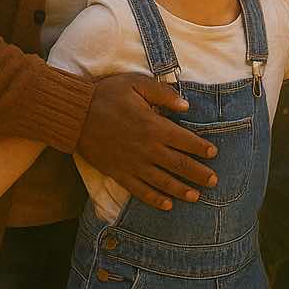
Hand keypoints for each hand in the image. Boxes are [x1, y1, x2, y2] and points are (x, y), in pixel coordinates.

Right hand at [76, 73, 216, 210]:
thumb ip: (163, 93)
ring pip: (163, 181)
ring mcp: (133, 164)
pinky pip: (140, 190)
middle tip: (214, 181)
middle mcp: (147, 149)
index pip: (185, 141)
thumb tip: (186, 106)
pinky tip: (167, 205)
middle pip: (179, 165)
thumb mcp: (135, 83)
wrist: (75, 114)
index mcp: (154, 126)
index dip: (201, 148)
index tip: (213, 153)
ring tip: (197, 197)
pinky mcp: (119, 173)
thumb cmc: (105, 95)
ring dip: (182, 190)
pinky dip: (155, 199)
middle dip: (199, 174)